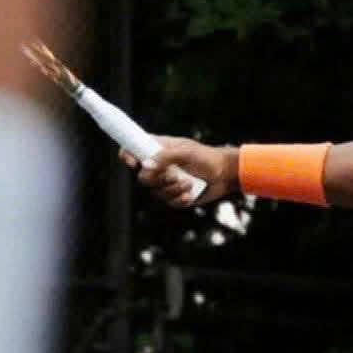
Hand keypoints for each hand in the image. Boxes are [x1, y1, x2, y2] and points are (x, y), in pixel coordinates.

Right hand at [120, 137, 235, 207]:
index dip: (127, 156)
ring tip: (189, 183)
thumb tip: (145, 166)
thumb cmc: (206, 157)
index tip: (133, 162)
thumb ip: (165, 157)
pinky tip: (190, 194)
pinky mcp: (175, 195)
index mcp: (156, 149)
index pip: (131, 151)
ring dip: (173, 189)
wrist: (225, 174)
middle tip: (175, 176)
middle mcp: (158, 166)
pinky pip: (169, 202)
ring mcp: (165, 182)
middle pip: (142, 178)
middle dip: (159, 179)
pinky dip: (179, 199)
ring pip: (156, 192)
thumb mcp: (186, 152)